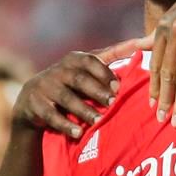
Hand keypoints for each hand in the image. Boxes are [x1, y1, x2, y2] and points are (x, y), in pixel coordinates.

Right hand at [13, 41, 141, 138]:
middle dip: (97, 91)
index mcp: (73, 59)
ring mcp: (45, 87)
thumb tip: (144, 42)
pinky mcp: (36, 104)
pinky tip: (78, 133)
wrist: (32, 99)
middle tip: (112, 103)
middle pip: (79, 79)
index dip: (104, 72)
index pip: (90, 60)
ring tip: (98, 121)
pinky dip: (65, 124)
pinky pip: (51, 115)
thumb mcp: (86, 67)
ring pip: (66, 98)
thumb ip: (112, 55)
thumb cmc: (69, 81)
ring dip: (83, 110)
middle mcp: (58, 70)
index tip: (119, 85)